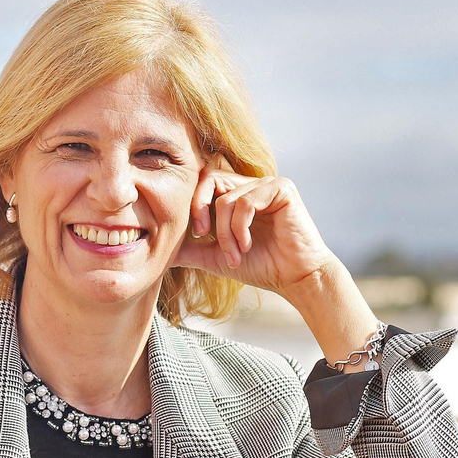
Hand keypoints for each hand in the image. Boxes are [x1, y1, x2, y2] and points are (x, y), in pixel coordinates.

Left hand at [172, 165, 383, 366]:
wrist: (296, 278)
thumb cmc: (262, 266)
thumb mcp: (217, 256)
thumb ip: (191, 248)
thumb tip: (161, 250)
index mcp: (236, 194)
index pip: (202, 182)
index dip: (193, 204)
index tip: (196, 234)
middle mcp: (251, 184)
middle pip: (209, 178)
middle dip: (201, 210)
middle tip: (204, 236)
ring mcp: (267, 184)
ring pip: (226, 198)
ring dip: (225, 232)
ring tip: (236, 254)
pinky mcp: (281, 189)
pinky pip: (245, 202)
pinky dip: (240, 228)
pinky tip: (248, 245)